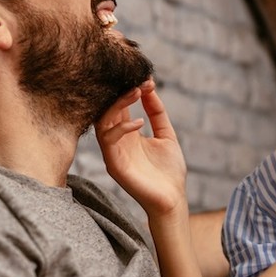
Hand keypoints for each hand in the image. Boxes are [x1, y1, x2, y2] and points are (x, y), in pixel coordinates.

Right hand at [96, 79, 187, 217]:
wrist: (172, 199)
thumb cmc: (169, 171)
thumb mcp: (166, 135)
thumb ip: (157, 112)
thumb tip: (149, 85)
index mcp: (127, 133)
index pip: (120, 105)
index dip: (129, 88)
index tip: (145, 77)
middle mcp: (117, 141)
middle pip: (108, 109)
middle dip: (121, 92)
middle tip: (138, 81)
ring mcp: (113, 152)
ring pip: (103, 121)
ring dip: (118, 104)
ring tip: (136, 92)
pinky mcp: (114, 165)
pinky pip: (108, 140)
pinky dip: (122, 127)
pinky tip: (140, 123)